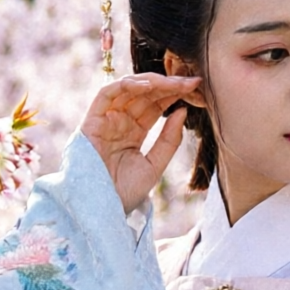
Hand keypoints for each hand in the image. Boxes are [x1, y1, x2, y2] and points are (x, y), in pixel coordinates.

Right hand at [80, 71, 197, 212]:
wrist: (102, 208)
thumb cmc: (125, 192)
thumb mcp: (155, 165)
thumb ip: (168, 140)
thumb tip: (183, 111)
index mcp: (134, 131)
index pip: (155, 105)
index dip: (174, 95)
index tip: (197, 89)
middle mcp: (119, 121)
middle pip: (145, 95)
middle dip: (168, 86)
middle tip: (192, 81)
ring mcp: (105, 119)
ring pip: (128, 89)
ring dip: (152, 82)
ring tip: (175, 82)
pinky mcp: (92, 119)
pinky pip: (107, 94)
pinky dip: (125, 85)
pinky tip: (148, 85)